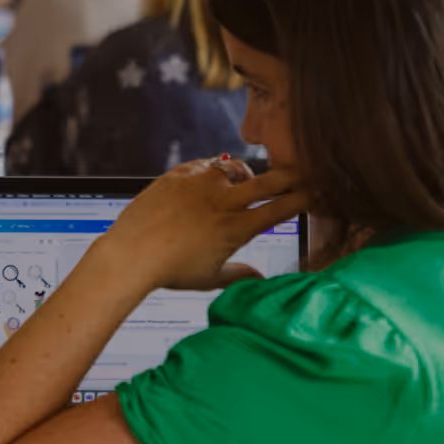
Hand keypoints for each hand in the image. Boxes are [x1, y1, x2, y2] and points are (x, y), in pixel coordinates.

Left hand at [98, 158, 310, 293]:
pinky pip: (205, 164)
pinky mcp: (179, 175)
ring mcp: (201, 184)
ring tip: (245, 181)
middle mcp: (223, 201)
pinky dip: (214, 170)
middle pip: (269, 180)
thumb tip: (259, 278)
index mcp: (236, 228)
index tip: (313, 194)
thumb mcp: (210, 278)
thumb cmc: (169, 270)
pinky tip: (212, 178)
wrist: (131, 253)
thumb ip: (239, 275)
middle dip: (290, 175)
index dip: (301, 200)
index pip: (280, 209)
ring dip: (246, 173)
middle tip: (301, 173)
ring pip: (235, 167)